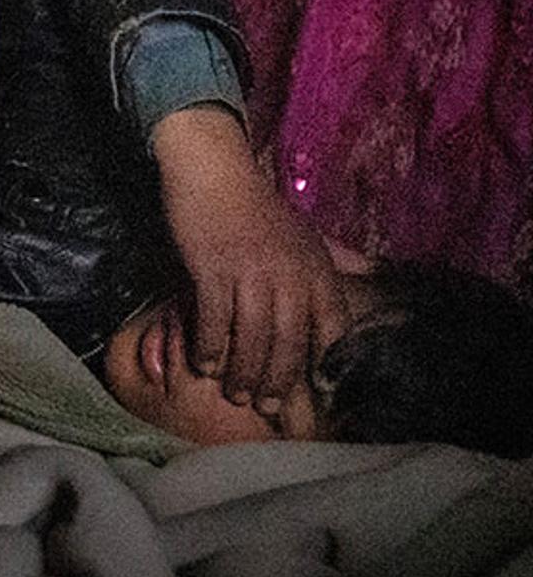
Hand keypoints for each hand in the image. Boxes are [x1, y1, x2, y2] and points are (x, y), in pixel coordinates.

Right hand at [151, 105, 351, 407]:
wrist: (214, 170)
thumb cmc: (257, 204)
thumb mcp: (307, 230)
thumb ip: (338, 254)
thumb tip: (372, 269)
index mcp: (317, 269)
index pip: (332, 329)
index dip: (325, 366)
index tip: (317, 393)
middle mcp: (290, 276)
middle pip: (288, 342)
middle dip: (278, 380)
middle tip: (267, 406)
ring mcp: (251, 274)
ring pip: (251, 338)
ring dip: (243, 372)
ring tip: (235, 394)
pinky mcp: (213, 270)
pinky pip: (213, 319)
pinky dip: (209, 346)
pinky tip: (204, 363)